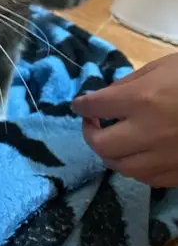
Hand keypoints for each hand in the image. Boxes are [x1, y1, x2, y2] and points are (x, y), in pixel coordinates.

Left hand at [72, 53, 177, 186]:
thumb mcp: (161, 67)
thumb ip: (130, 82)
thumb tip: (106, 96)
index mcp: (142, 100)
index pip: (95, 107)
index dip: (82, 106)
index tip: (80, 106)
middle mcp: (148, 132)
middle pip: (101, 146)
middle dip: (90, 134)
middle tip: (93, 124)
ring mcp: (166, 156)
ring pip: (121, 168)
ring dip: (111, 154)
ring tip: (113, 140)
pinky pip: (147, 179)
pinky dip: (134, 167)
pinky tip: (137, 155)